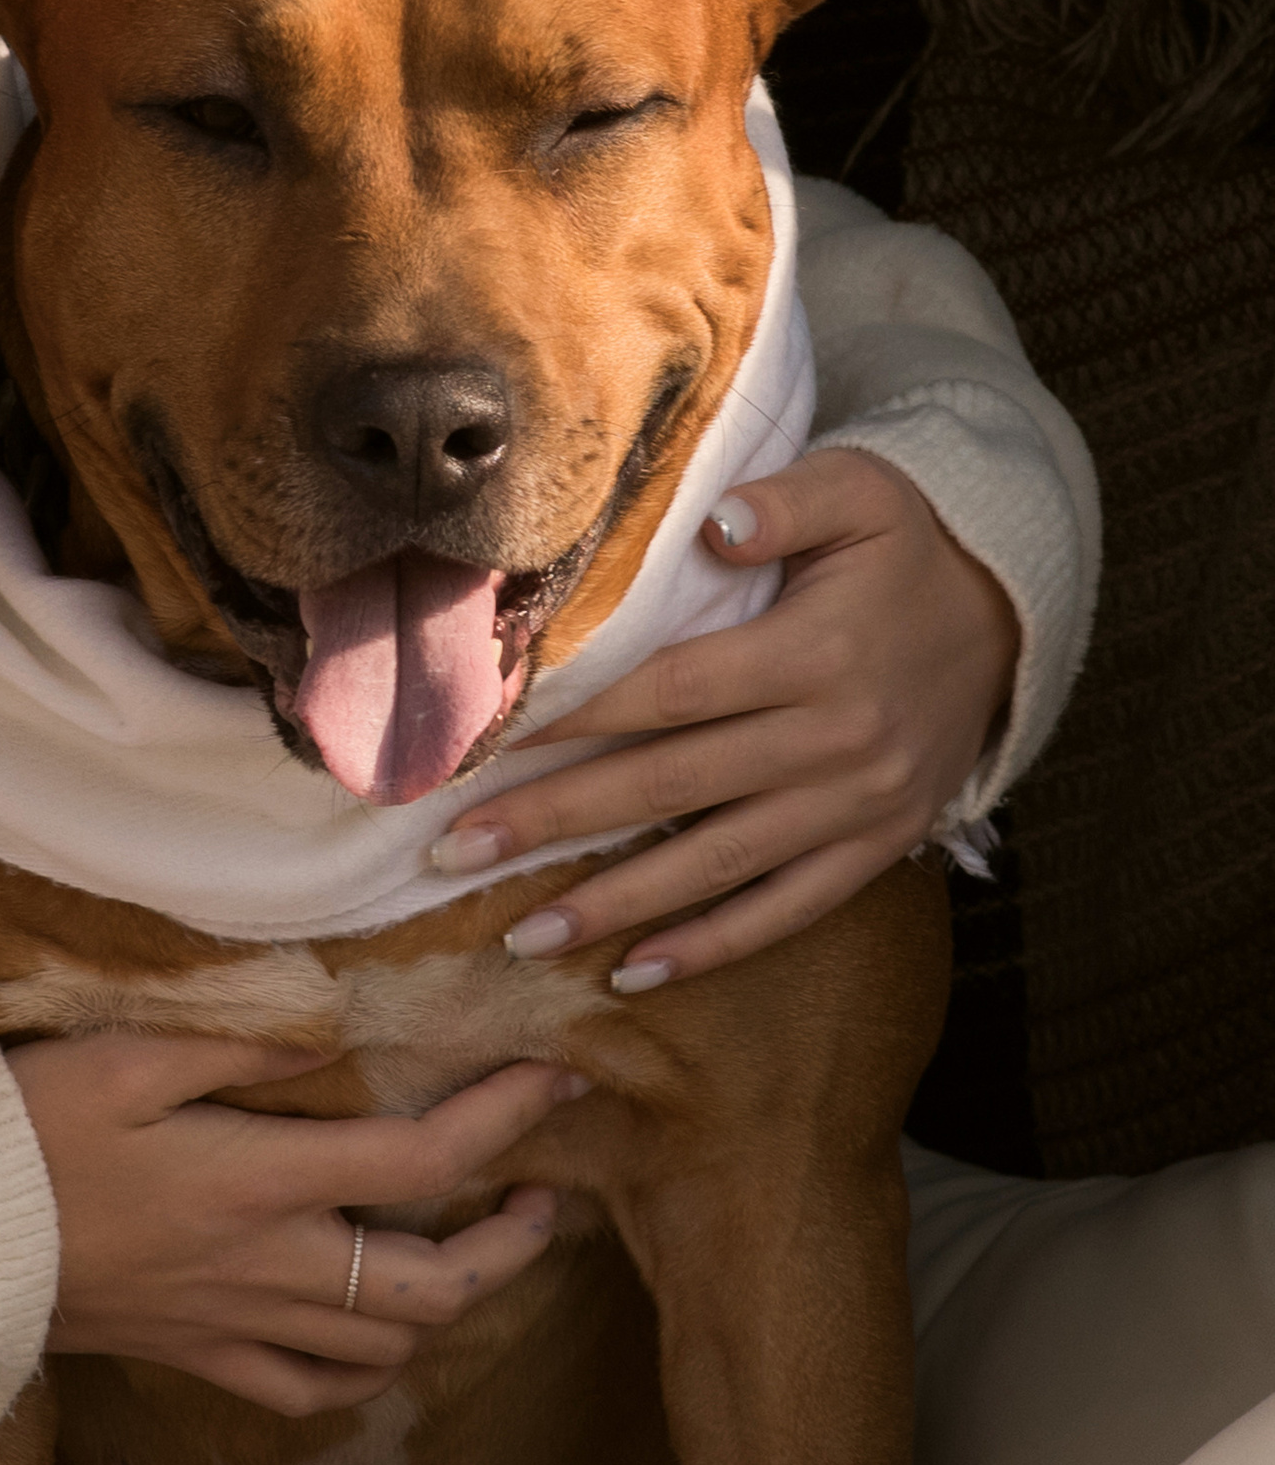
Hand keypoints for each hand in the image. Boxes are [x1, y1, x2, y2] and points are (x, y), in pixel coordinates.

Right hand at [5, 1035, 583, 1419]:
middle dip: (511, 1247)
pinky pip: (304, 1393)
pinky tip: (368, 1334)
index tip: (556, 1078)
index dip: (505, 1121)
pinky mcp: (192, 1357)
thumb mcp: (124, 1056)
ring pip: (385, 1352)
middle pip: (435, 1287)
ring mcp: (232, 1324)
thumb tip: (338, 1025)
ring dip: (447, 1308)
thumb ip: (243, 1044)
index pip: (422, 1164)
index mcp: (259, 1182)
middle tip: (538, 1196)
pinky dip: (359, 1372)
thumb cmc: (19, 1134)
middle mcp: (266, 1267)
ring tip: (467, 1254)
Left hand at [422, 448, 1017, 989]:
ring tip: (520, 937)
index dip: (574, 720)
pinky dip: (712, 947)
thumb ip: (787, 499)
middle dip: (555, 822)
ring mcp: (858, 806)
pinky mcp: (876, 848)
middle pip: (670, 787)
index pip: (669, 693)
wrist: (1008, 622)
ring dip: (615, 906)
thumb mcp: (863, 490)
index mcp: (816, 653)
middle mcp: (837, 740)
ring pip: (716, 864)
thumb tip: (714, 524)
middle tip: (456, 851)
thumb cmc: (905, 548)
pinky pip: (786, 909)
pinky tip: (634, 974)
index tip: (485, 743)